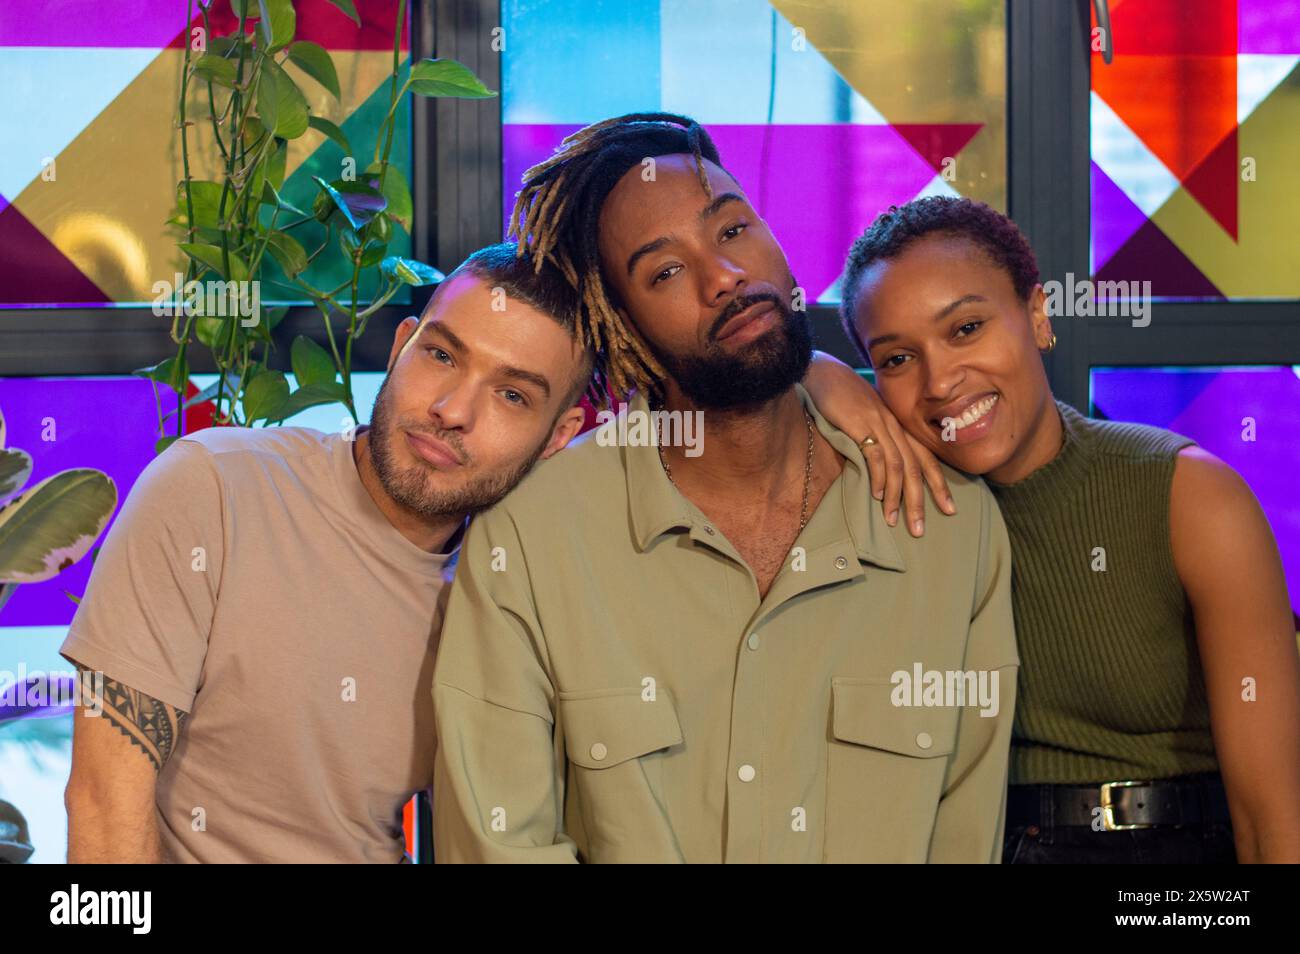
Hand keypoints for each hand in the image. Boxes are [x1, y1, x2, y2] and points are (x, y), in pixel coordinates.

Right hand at [803, 351, 955, 535]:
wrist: (823, 373)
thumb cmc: (841, 397)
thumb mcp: (865, 418)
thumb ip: (875, 439)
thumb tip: (878, 468)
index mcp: (899, 426)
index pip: (925, 459)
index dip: (938, 486)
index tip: (948, 509)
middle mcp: (895, 427)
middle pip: (916, 468)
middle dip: (921, 501)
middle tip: (920, 529)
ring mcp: (880, 425)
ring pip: (898, 467)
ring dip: (897, 497)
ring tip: (894, 520)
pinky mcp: (862, 425)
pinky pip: (876, 456)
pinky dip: (879, 478)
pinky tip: (878, 495)